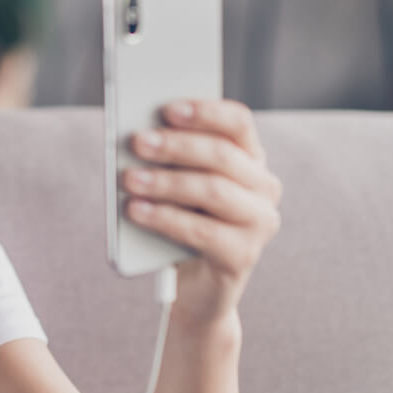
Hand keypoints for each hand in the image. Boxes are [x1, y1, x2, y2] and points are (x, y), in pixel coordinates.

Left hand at [123, 98, 282, 329]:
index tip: (168, 108)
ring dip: (166, 182)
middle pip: (222, 155)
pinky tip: (136, 210)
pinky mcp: (243, 255)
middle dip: (176, 146)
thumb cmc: (180, 219)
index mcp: (249, 158)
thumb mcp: (175, 184)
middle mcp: (263, 187)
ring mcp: (259, 222)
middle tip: (138, 141)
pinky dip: (165, 218)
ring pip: (214, 191)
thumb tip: (138, 136)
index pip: (238, 123)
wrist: (194, 284)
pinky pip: (203, 232)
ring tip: (130, 179)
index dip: (205, 111)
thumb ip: (166, 159)